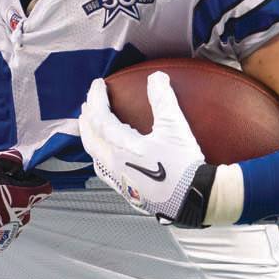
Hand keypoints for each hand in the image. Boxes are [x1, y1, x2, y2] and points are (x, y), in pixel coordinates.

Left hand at [78, 73, 210, 226]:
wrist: (192, 200)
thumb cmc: (183, 166)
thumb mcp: (174, 128)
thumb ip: (163, 100)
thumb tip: (156, 77)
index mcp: (121, 147)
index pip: (99, 118)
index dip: (97, 98)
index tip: (98, 84)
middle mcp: (113, 164)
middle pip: (90, 138)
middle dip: (87, 118)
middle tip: (88, 103)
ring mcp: (118, 180)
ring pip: (95, 155)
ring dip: (91, 137)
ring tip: (93, 127)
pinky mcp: (127, 191)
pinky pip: (104, 169)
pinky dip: (100, 154)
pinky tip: (110, 154)